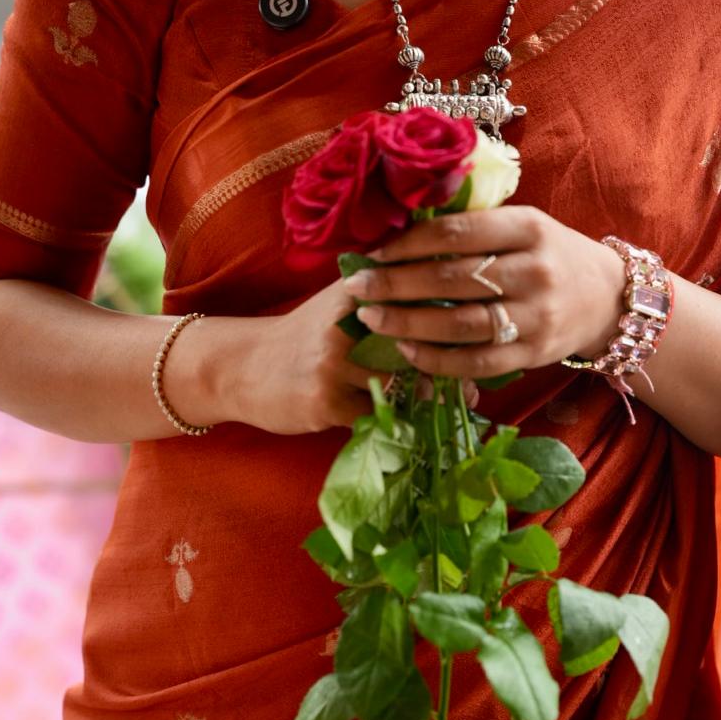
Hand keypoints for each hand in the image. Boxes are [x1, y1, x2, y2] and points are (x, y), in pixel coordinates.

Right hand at [224, 277, 479, 433]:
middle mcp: (346, 323)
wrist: (243, 366)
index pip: (418, 301)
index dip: (451, 323)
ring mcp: (335, 364)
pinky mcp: (325, 401)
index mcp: (357, 292)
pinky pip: (377, 417)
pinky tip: (410, 427)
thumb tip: (451, 295)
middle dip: (448, 369)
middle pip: (416, 346)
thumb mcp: (339, 302)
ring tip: (447, 411)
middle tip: (472, 388)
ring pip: (401, 386)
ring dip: (427, 402)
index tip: (477, 342)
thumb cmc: (304, 335)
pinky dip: (396, 423)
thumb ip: (386, 292)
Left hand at [340, 206, 625, 379]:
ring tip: (372, 319)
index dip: (407, 244)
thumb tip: (399, 229)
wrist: (607, 298)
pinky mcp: (534, 353)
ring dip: (408, 324)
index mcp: (529, 228)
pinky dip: (437, 360)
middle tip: (357, 287)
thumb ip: (474, 227)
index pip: (457, 233)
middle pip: (452, 279)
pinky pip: (476, 362)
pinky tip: (408, 351)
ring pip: (460, 325)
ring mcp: (537, 317)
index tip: (372, 251)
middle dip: (395, 284)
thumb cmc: (550, 255)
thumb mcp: (524, 226)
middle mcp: (535, 271)